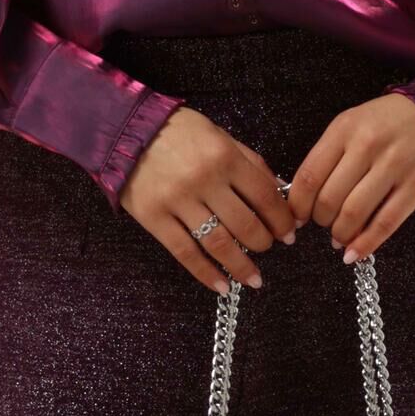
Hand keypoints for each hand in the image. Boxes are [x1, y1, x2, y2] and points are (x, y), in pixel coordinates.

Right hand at [119, 105, 300, 293]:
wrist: (125, 130)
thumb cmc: (178, 131)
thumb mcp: (219, 135)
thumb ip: (249, 162)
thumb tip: (279, 191)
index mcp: (224, 157)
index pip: (264, 196)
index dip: (281, 220)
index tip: (289, 233)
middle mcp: (204, 180)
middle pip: (245, 224)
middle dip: (264, 243)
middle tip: (268, 248)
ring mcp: (178, 201)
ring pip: (218, 243)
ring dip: (241, 266)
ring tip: (254, 279)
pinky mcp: (154, 218)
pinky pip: (185, 252)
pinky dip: (206, 273)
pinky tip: (222, 286)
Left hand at [284, 91, 414, 259]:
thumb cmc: (393, 122)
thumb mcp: (355, 123)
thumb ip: (330, 155)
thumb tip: (306, 198)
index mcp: (346, 128)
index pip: (309, 176)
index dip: (298, 205)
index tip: (297, 217)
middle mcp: (368, 145)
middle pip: (329, 199)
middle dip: (320, 220)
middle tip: (323, 224)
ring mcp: (395, 166)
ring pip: (354, 214)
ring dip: (341, 234)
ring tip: (339, 237)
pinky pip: (385, 223)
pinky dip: (366, 244)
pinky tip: (354, 254)